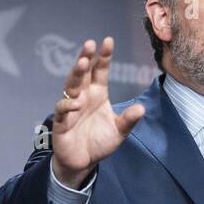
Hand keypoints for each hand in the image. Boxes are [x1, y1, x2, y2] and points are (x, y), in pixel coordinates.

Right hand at [50, 37, 145, 188]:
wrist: (83, 162)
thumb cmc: (99, 142)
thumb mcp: (119, 132)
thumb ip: (128, 120)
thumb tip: (141, 109)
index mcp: (98, 94)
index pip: (101, 71)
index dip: (104, 57)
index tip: (108, 41)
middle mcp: (84, 96)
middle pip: (83, 73)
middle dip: (85, 58)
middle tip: (89, 44)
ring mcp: (71, 107)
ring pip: (71, 86)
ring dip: (76, 74)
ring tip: (83, 63)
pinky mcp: (62, 121)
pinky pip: (63, 109)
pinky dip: (68, 105)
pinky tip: (76, 103)